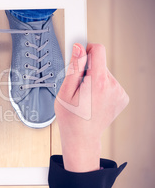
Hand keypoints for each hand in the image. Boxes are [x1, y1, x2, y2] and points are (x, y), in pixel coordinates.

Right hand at [55, 43, 128, 171]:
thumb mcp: (64, 92)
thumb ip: (73, 68)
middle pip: (99, 63)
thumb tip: (78, 48)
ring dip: (93, 79)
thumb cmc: (70, 118)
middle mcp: (113, 86)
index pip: (98, 50)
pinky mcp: (122, 97)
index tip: (79, 50)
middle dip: (87, 69)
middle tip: (77, 86)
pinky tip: (93, 100)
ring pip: (104, 73)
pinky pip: (110, 83)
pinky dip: (101, 87)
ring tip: (85, 96)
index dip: (86, 49)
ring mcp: (120, 92)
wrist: (82, 138)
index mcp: (97, 83)